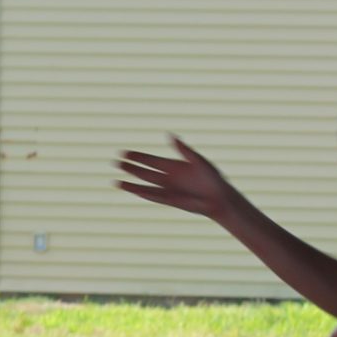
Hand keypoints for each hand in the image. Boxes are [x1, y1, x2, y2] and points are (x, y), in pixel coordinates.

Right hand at [116, 138, 236, 219]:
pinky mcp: (170, 200)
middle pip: (144, 172)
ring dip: (131, 183)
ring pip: (145, 185)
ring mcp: (168, 190)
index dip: (138, 156)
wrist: (220, 198)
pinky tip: (131, 190)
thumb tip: (169, 135)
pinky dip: (141, 192)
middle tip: (116, 162)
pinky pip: (153, 196)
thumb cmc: (213, 178)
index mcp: (174, 165)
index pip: (151, 160)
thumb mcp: (198, 160)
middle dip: (130, 167)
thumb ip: (183, 149)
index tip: (124, 152)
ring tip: (116, 181)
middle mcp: (168, 178)